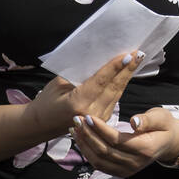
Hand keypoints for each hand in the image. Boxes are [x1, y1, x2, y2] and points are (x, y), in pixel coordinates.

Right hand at [25, 52, 142, 137]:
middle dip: (127, 70)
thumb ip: (80, 75)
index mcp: (77, 103)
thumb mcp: (58, 84)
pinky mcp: (102, 121)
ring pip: (117, 94)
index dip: (115, 67)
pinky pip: (114, 100)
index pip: (101, 82)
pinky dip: (120, 86)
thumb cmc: (46, 101)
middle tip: (138, 53)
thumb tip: (100, 60)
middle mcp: (91, 114)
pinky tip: (126, 75)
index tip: (128, 55)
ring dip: (127, 77)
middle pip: (113, 88)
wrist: (40, 125)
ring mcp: (98, 120)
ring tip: (136, 61)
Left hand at [70, 106, 178, 177]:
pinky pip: (99, 165)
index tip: (88, 116)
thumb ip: (149, 119)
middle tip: (77, 119)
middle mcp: (135, 163)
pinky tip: (81, 139)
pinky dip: (88, 153)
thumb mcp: (162, 117)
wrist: (168, 143)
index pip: (117, 140)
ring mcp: (128, 170)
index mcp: (146, 149)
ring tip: (75, 129)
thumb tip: (135, 122)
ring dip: (84, 145)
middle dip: (88, 135)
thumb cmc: (164, 126)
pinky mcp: (121, 172)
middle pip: (105, 151)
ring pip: (99, 161)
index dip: (100, 129)